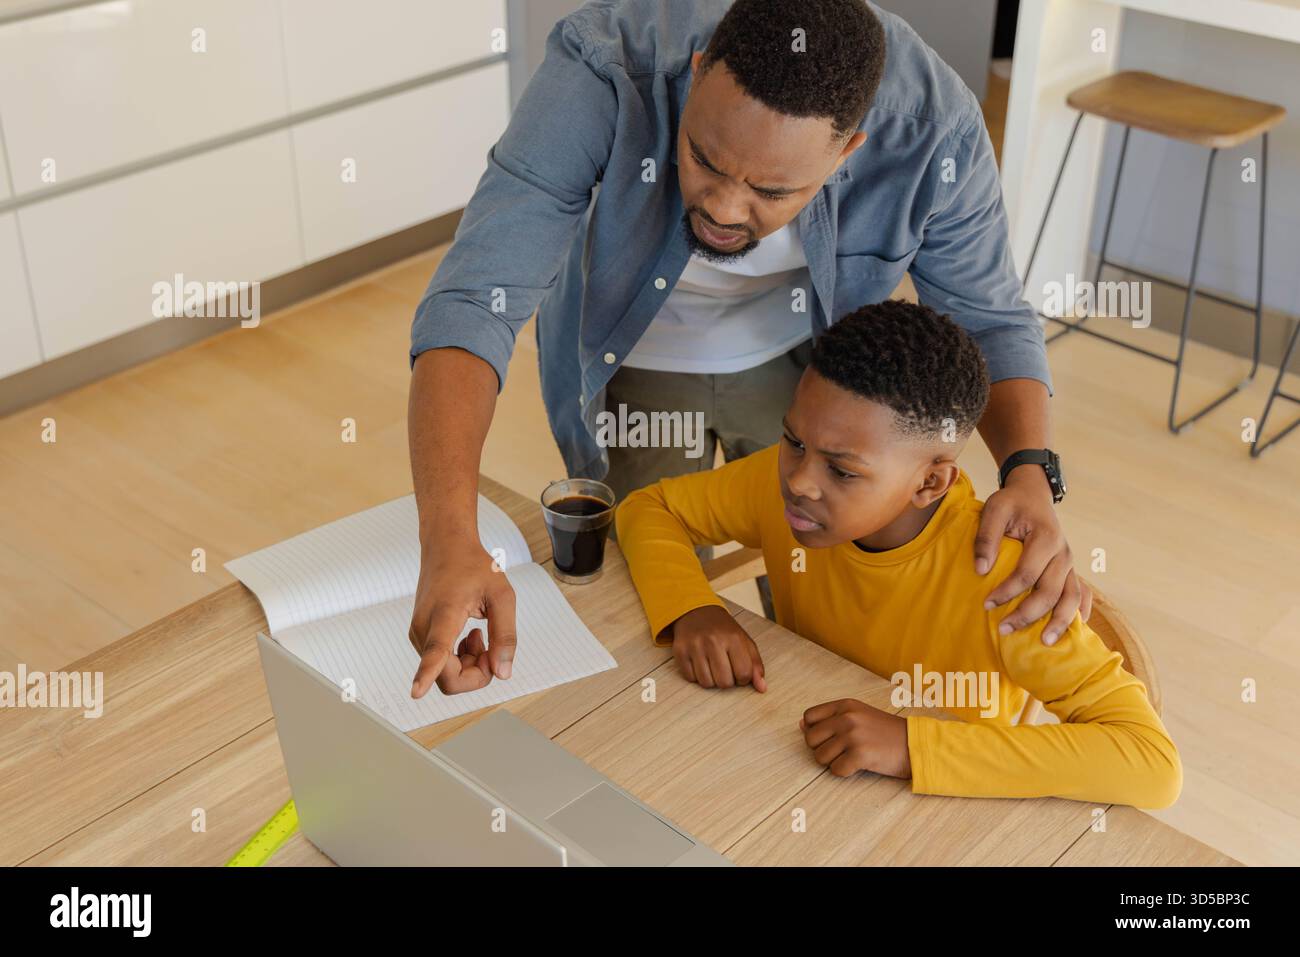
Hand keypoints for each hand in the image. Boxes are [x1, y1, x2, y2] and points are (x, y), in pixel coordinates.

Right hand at [408, 536, 516, 696]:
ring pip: (445, 675)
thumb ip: (505, 635)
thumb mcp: (502, 596)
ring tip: (480, 635)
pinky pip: (441, 666)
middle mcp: (424, 628)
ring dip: (470, 665)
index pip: (435, 649)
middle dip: (476, 675)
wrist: (446, 547)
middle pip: (447, 678)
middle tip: (492, 648)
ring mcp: (418, 635)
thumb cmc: (474, 566)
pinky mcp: (419, 638)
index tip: (417, 692)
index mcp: (445, 613)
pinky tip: (469, 636)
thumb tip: (502, 673)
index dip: (426, 673)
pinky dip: (461, 659)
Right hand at [667, 605, 766, 690]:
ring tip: (712, 665)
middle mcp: (713, 641)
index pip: (744, 674)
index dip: (743, 678)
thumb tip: (762, 688)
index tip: (739, 670)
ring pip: (706, 683)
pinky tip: (699, 663)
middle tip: (725, 668)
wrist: (697, 611)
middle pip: (724, 682)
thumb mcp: (744, 642)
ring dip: (711, 679)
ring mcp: (695, 646)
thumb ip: (755, 665)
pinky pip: (690, 678)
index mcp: (733, 638)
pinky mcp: (680, 651)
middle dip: (727, 680)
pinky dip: (696, 675)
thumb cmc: (723, 630)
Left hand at [800, 699, 910, 777]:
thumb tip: (801, 725)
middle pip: (810, 739)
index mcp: (845, 705)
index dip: (814, 731)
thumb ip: (830, 718)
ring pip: (820, 757)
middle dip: (821, 749)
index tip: (829, 738)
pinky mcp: (860, 755)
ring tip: (851, 757)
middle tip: (841, 751)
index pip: (809, 717)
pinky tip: (858, 766)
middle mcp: (847, 718)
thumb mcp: (858, 716)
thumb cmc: (885, 732)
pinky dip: (844, 772)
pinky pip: (835, 770)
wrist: (915, 745)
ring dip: (833, 762)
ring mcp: (853, 736)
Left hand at [974, 466, 1091, 645]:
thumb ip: (986, 538)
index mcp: (1046, 537)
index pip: (1027, 573)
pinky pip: (1082, 595)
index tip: (987, 605)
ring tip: (1044, 643)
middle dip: (1028, 614)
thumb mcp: (994, 509)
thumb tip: (981, 570)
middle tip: (1004, 630)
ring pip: (1071, 598)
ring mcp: (1070, 564)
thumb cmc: (1011, 503)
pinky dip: (1078, 614)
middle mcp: (1063, 553)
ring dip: (1059, 622)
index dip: (1007, 592)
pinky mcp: (1070, 570)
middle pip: (1050, 591)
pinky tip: (1070, 632)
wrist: (1033, 495)